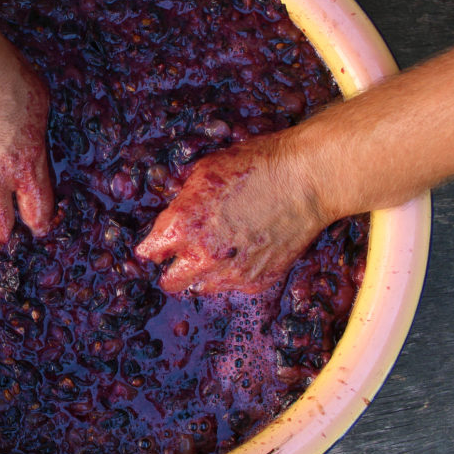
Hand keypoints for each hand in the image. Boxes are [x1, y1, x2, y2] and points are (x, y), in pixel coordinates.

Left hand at [135, 134, 329, 293]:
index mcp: (180, 227)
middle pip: (170, 282)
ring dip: (203, 275)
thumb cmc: (254, 166)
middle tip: (182, 258)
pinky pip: (234, 286)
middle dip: (172, 270)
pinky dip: (233, 274)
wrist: (305, 179)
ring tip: (217, 253)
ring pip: (201, 287)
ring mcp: (230, 273)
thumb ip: (181, 199)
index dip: (153, 246)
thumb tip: (174, 211)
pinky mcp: (257, 280)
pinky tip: (243, 253)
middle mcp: (201, 256)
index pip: (148, 252)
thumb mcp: (203, 172)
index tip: (159, 244)